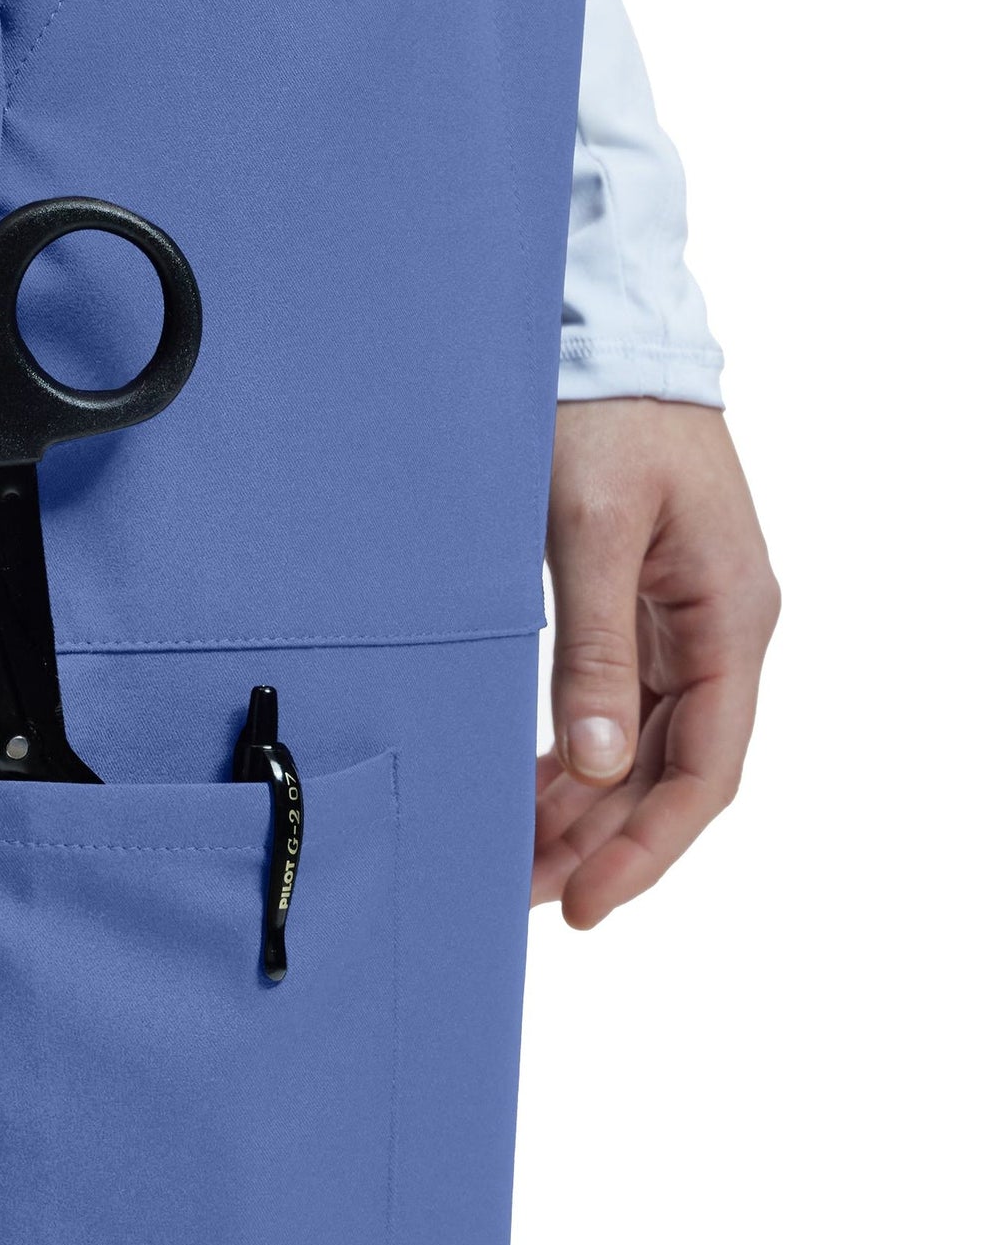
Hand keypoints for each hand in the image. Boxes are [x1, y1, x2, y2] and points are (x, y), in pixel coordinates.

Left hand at [536, 400, 779, 927]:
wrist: (601, 339)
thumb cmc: (602, 419)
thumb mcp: (590, 533)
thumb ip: (593, 650)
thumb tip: (598, 766)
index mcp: (730, 617)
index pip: (704, 769)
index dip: (647, 848)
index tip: (586, 905)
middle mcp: (718, 631)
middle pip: (670, 774)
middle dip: (600, 843)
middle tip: (522, 897)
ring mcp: (683, 624)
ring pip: (641, 751)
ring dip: (584, 810)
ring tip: (515, 861)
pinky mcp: (641, 611)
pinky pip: (620, 710)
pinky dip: (577, 758)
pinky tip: (533, 792)